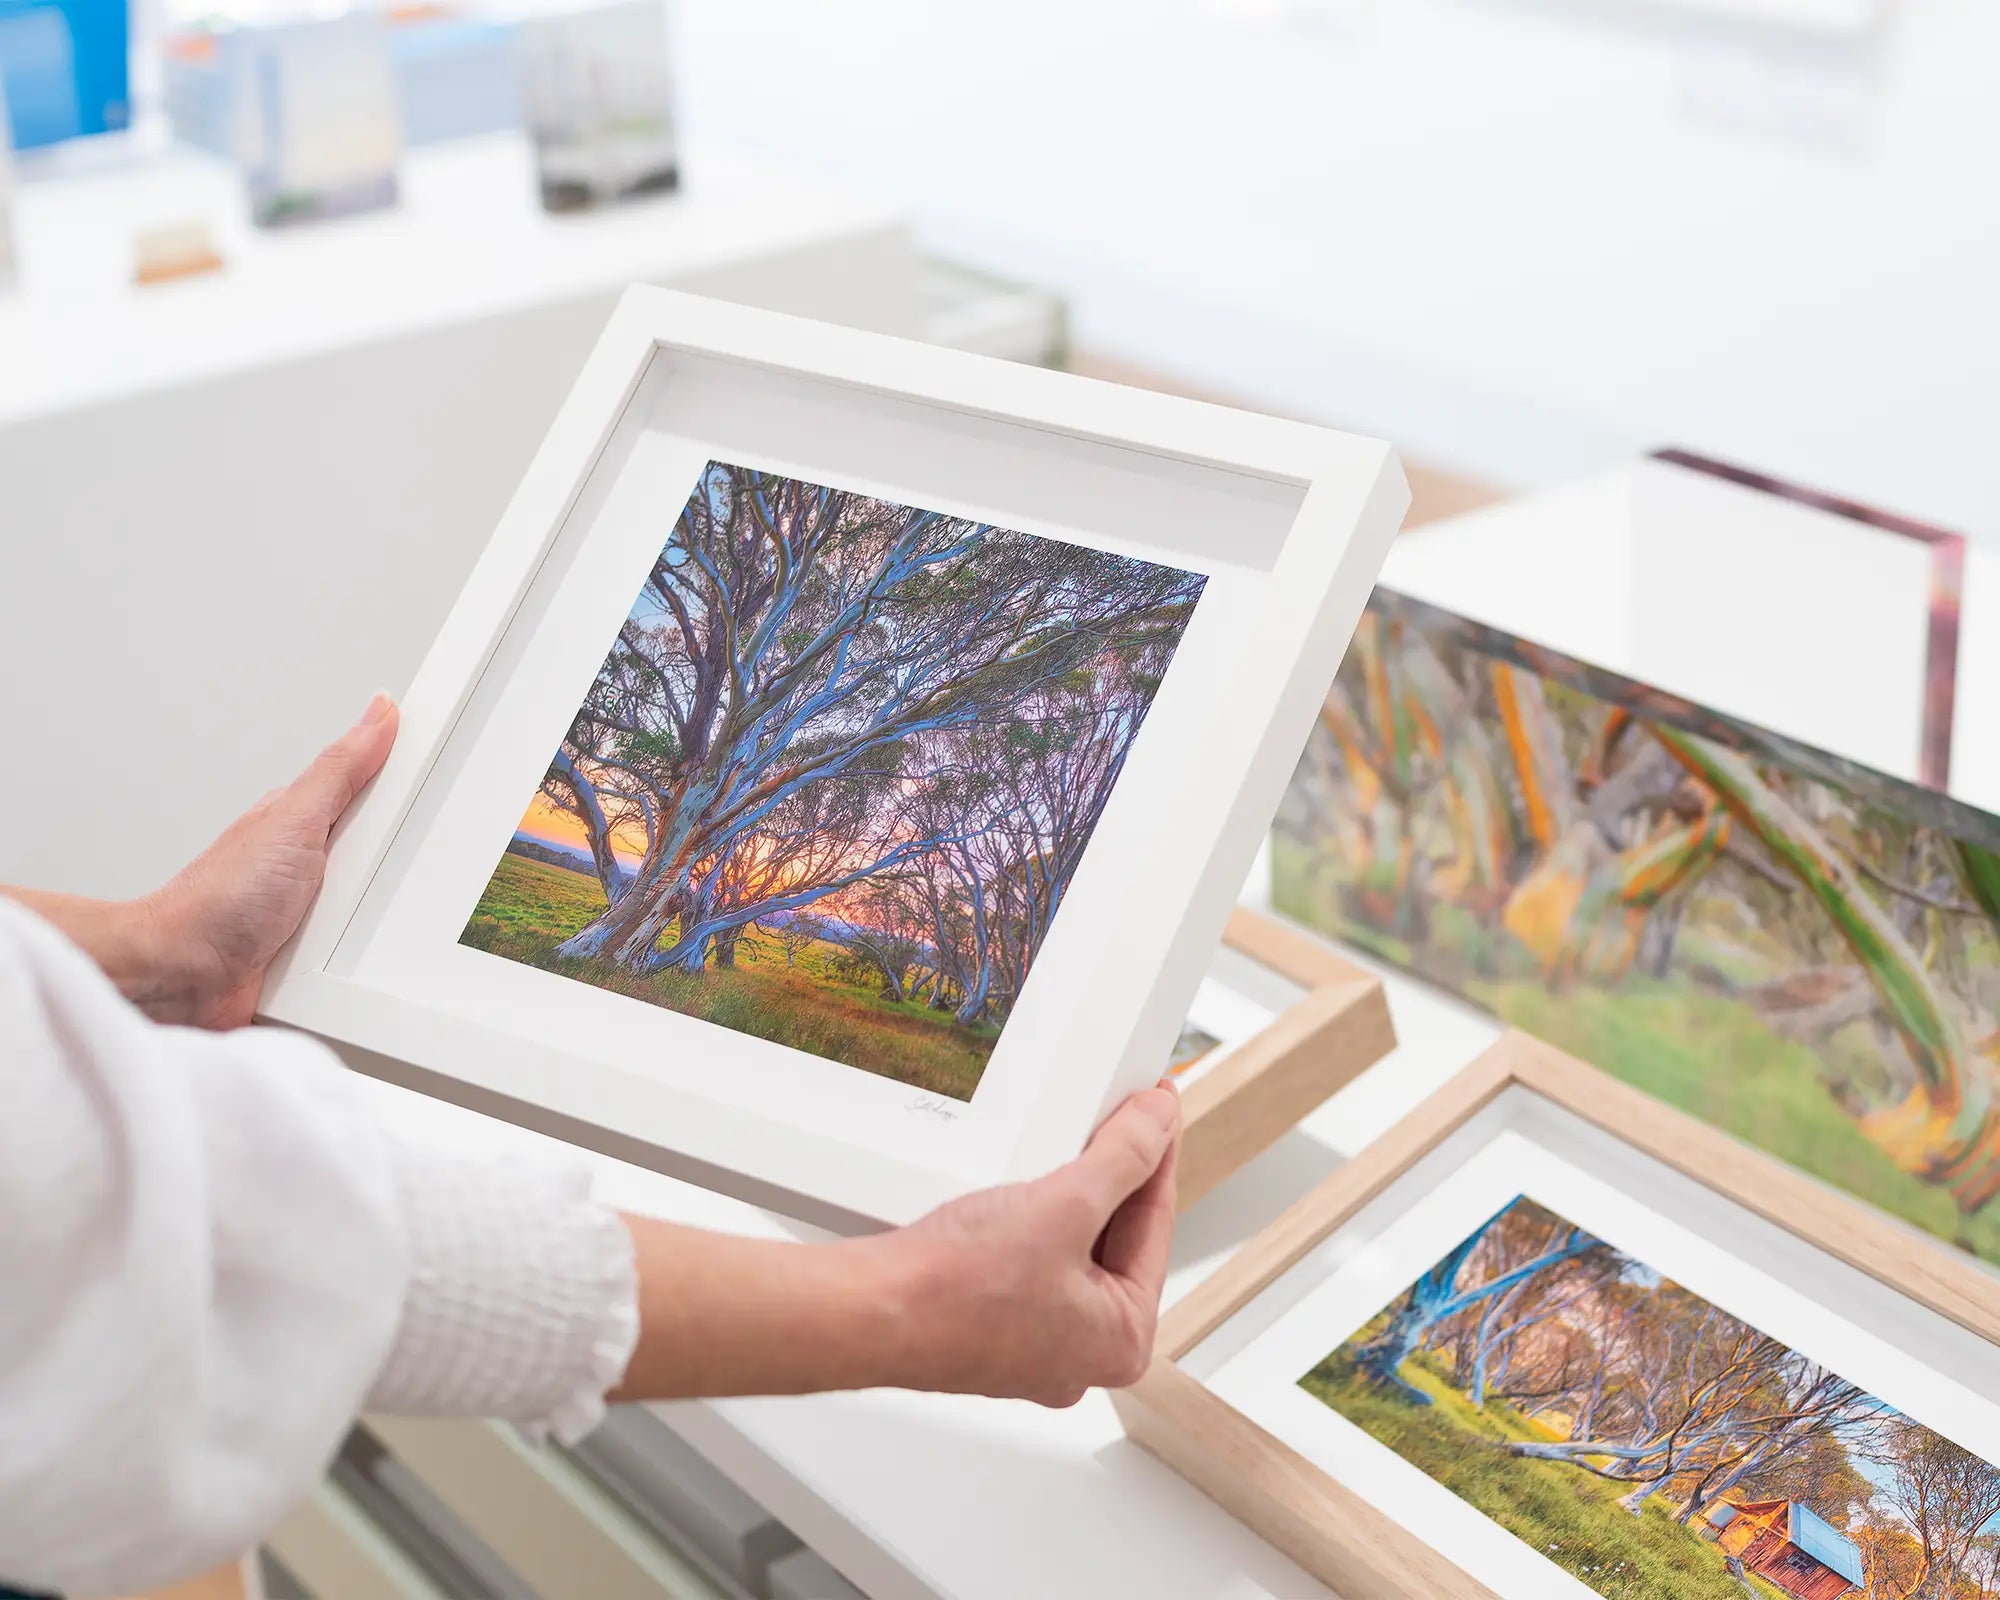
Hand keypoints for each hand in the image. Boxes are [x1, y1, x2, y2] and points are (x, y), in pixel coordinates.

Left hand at [143, 694, 398, 1028]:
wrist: (182, 975)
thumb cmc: (218, 899)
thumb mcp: (295, 820)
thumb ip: (341, 769)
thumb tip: (378, 711)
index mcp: (308, 820)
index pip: (378, 793)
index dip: (413, 789)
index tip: (452, 780)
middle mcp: (313, 865)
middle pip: (391, 857)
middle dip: (406, 868)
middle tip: (397, 873)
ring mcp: (317, 914)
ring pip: (382, 910)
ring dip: (384, 924)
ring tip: (366, 925)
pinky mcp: (319, 961)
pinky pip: (365, 957)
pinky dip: (368, 961)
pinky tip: (363, 960)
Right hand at [611, 1082, 1181, 1406]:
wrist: (868, 1312)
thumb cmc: (958, 1289)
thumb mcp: (1064, 1206)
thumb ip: (1124, 1159)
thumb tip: (1159, 1123)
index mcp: (1122, 1339)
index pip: (1156, 1225)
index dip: (1158, 1155)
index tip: (1158, 1110)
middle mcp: (1080, 1353)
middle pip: (1115, 1238)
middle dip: (1113, 1175)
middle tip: (1118, 1114)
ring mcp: (1031, 1344)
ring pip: (1069, 1248)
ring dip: (1069, 1195)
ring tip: (1068, 1141)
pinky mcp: (988, 1327)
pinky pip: (1029, 1261)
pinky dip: (1031, 1220)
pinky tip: (1019, 1185)